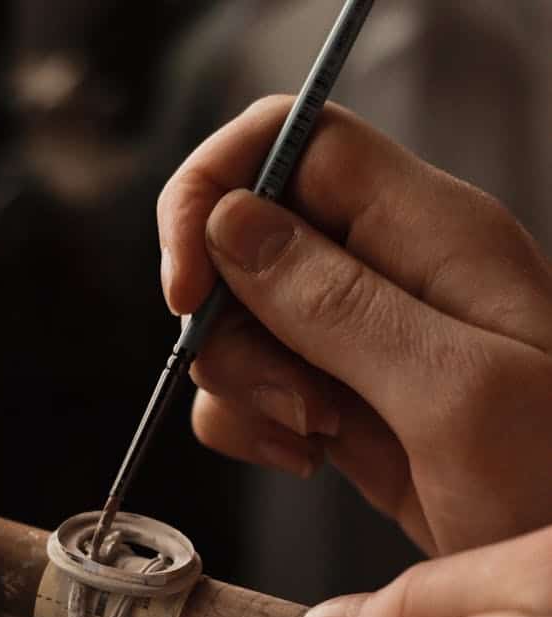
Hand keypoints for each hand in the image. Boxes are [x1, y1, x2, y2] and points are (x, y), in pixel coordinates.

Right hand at [157, 97, 551, 554]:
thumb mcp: (450, 390)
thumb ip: (337, 302)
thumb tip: (228, 223)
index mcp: (428, 231)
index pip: (293, 140)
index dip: (216, 192)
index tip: (185, 288)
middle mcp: (388, 269)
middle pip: (247, 241)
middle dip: (231, 324)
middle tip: (290, 397)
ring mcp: (361, 339)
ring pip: (239, 322)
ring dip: (243, 385)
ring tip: (313, 436)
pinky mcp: (340, 401)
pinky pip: (252, 388)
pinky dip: (251, 425)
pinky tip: (305, 457)